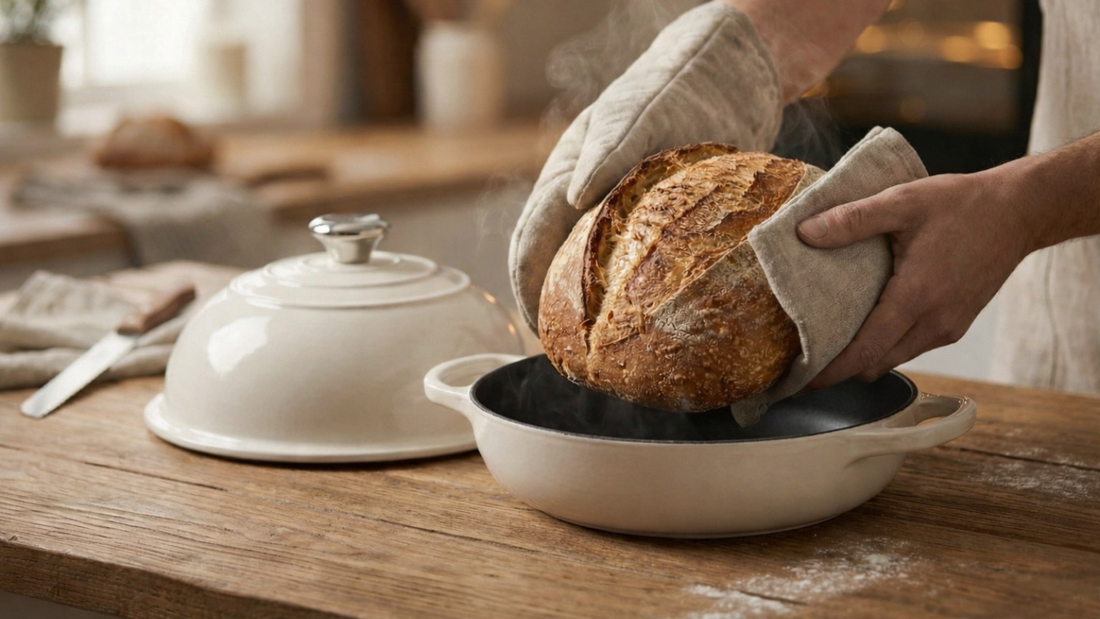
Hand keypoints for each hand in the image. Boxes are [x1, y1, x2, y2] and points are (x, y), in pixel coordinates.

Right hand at [508, 1, 783, 330]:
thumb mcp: (643, 114)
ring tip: (607, 347)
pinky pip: (633, 260)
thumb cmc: (682, 84)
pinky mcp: (654, 212)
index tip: (538, 333)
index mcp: (569, 172)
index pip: (531, 240)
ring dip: (592, 303)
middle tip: (572, 354)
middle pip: (553, 259)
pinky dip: (633, 290)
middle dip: (553, 307)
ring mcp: (618, 203)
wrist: (733, 67)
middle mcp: (586, 192)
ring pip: (591, 263)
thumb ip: (608, 151)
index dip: (527, 288)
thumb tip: (572, 200)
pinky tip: (654, 314)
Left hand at [796, 172, 1030, 389]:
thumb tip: (805, 233)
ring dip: (864, 356)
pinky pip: (912, 346)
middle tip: (804, 359)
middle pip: (876, 364)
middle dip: (840, 369)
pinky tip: (868, 322)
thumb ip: (853, 219)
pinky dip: (886, 344)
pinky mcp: (956, 324)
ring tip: (829, 341)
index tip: (801, 382)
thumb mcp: (903, 201)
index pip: (866, 352)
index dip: (831, 372)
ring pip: (894, 358)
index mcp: (916, 298)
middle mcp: (934, 323)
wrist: (1019, 212)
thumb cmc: (963, 205)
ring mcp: (948, 327)